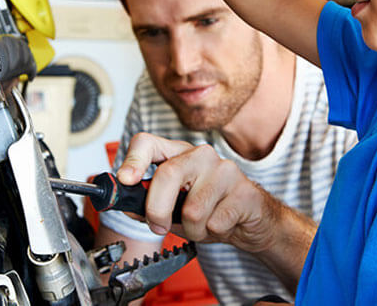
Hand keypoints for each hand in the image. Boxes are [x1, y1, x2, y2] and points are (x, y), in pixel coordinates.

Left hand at [117, 133, 284, 253]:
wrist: (251, 220)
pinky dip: (214, 233)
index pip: (148, 143)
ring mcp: (225, 170)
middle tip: (159, 225)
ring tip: (203, 225)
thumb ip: (148, 205)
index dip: (133, 161)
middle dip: (157, 210)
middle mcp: (202, 155)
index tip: (125, 181)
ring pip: (193, 210)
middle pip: (168, 174)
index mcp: (179, 155)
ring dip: (193, 230)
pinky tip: (223, 225)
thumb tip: (125, 206)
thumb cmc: (211, 209)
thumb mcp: (174, 208)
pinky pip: (215, 223)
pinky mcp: (244, 192)